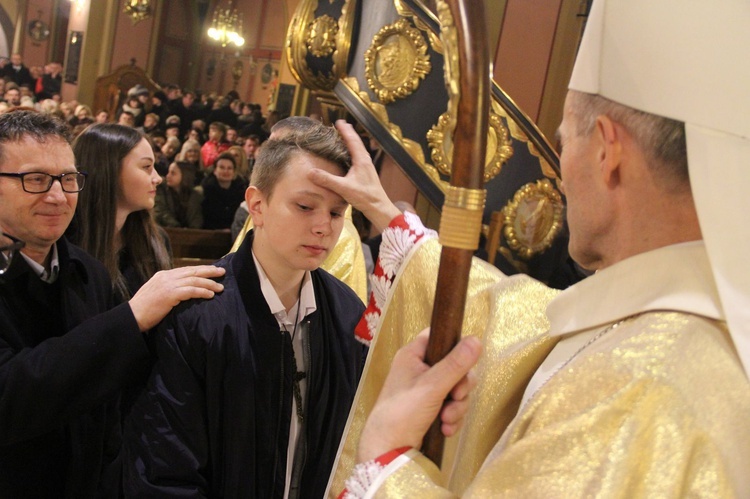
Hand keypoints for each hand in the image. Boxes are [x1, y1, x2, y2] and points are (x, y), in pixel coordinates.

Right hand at [129, 265, 224, 330]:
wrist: (132, 317)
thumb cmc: (144, 310)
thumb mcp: (156, 293)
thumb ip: (169, 289)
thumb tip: (183, 291)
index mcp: (163, 275)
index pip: (186, 270)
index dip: (200, 270)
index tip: (212, 270)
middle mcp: (166, 277)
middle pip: (193, 271)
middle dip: (209, 271)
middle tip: (222, 272)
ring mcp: (168, 284)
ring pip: (194, 280)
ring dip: (209, 283)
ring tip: (220, 288)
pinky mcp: (169, 294)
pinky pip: (190, 291)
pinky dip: (202, 291)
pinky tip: (210, 295)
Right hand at [308, 120, 401, 230]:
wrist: (379, 207)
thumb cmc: (365, 197)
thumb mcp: (343, 188)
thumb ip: (327, 180)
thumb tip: (310, 172)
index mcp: (361, 160)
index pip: (352, 141)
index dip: (345, 131)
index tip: (339, 121)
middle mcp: (365, 161)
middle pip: (357, 142)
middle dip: (348, 133)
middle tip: (341, 125)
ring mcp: (367, 167)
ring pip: (359, 150)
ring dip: (352, 142)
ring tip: (345, 136)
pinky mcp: (367, 173)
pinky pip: (359, 157)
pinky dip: (353, 151)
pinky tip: (349, 156)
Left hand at [357, 329, 481, 461]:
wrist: (388, 450)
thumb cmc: (403, 411)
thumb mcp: (432, 386)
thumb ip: (456, 364)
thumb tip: (477, 339)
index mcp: (413, 355)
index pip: (439, 337)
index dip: (455, 346)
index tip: (465, 361)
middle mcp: (419, 369)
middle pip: (455, 366)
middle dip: (460, 387)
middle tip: (456, 396)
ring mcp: (425, 390)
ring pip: (456, 390)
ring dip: (456, 407)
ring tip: (446, 420)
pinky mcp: (430, 409)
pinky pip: (452, 407)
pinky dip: (452, 418)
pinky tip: (445, 429)